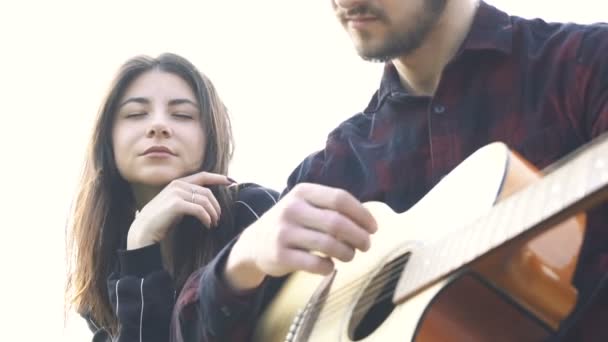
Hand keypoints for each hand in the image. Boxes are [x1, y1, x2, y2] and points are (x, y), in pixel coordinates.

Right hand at [127, 171, 232, 249]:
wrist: (144, 230)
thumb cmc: (162, 220)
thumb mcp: (177, 205)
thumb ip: (189, 198)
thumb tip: (207, 200)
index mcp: (178, 182)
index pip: (203, 176)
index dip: (219, 177)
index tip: (232, 180)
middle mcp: (177, 185)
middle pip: (207, 192)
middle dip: (216, 205)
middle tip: (218, 218)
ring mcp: (176, 193)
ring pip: (205, 200)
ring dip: (213, 213)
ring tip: (213, 223)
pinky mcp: (176, 204)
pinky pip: (199, 209)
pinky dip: (206, 217)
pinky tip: (207, 224)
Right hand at [224, 183, 376, 289]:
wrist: (254, 243)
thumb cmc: (290, 223)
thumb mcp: (304, 205)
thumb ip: (331, 208)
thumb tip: (367, 221)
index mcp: (302, 192)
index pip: (340, 198)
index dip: (362, 214)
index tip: (373, 228)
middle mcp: (291, 209)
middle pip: (337, 222)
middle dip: (358, 236)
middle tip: (366, 245)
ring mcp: (284, 233)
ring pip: (328, 244)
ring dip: (347, 253)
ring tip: (350, 255)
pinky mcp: (280, 255)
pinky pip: (315, 264)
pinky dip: (329, 267)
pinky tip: (330, 265)